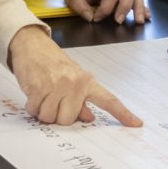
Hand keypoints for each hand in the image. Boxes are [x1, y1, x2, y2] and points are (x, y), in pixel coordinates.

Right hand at [7, 26, 140, 126]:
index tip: (136, 124)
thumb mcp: (71, 78)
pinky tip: (34, 92)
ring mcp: (57, 85)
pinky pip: (35, 111)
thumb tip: (89, 117)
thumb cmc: (51, 62)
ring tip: (43, 94)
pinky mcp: (39, 87)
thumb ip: (81, 100)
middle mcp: (75, 83)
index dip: (122, 114)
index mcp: (86, 81)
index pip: (108, 100)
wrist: (31, 43)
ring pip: (50, 118)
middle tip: (53, 99)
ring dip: (43, 110)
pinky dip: (32, 106)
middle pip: (68, 120)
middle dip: (57, 115)